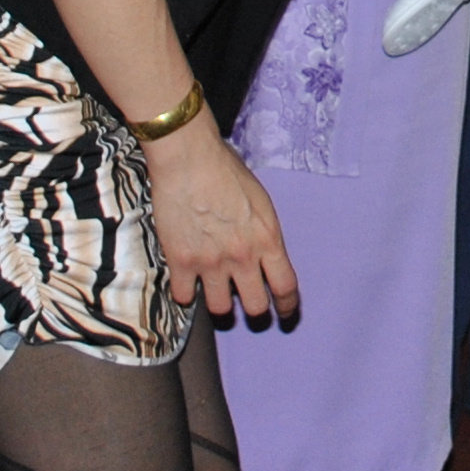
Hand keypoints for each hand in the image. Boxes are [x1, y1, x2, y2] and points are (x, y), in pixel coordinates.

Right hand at [144, 122, 298, 321]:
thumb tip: (260, 249)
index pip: (286, 287)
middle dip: (255, 311)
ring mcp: (211, 262)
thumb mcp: (259, 200)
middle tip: (248, 306)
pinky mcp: (181, 262)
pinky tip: (186, 283)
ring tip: (215, 294)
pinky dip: (185, 293)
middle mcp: (243, 256)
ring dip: (219, 305)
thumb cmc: (224, 168)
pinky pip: (184, 297)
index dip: (288, 306)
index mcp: (268, 238)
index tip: (285, 313)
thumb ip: (262, 231)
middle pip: (256, 307)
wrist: (188, 158)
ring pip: (221, 310)